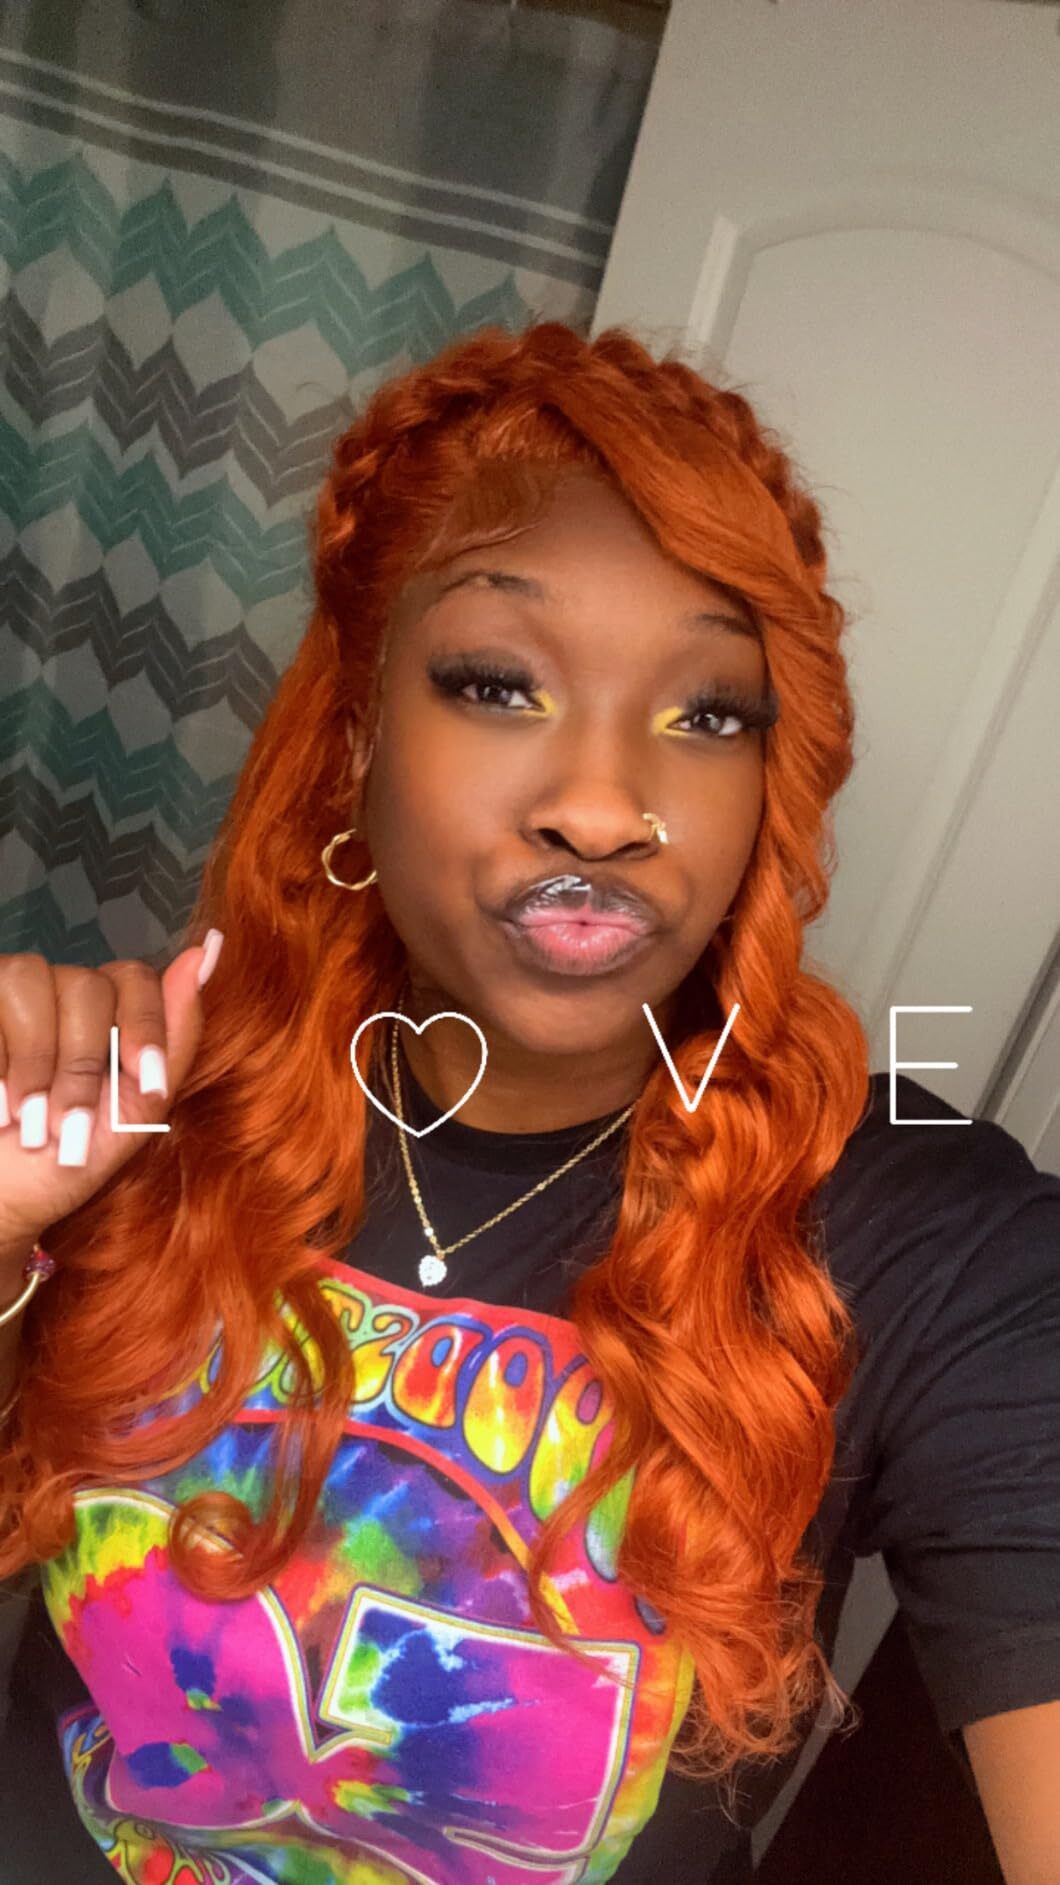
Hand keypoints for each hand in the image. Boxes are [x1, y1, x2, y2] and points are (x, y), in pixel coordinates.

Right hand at [0, 931, 222, 1257]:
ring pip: (30, 978)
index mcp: (102, 1016)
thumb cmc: (63, 1162)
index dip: (144, 1024)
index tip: (143, 1080)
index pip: (134, 977)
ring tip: (27, 1119)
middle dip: (82, 1063)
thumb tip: (209, 951)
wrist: (0, 1204)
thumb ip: (175, 1036)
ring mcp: (6, 998)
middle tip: (68, 1122)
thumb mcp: (136, 1109)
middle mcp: (53, 995)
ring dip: (36, 1059)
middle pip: (87, 985)